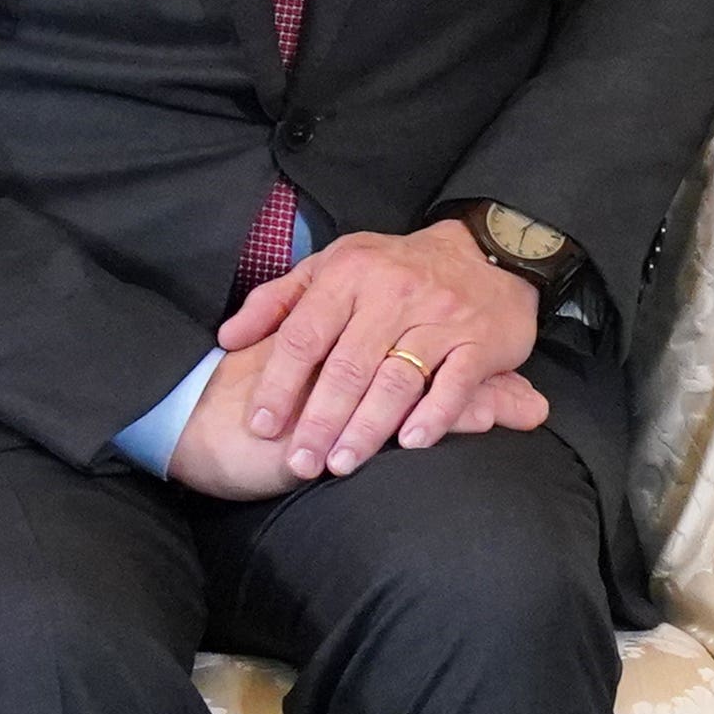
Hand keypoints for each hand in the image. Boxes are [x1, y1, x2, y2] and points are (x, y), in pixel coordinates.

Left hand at [205, 219, 552, 486]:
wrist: (486, 250)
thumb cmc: (396, 267)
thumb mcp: (333, 266)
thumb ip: (278, 301)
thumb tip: (228, 337)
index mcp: (349, 274)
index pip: (305, 335)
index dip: (279, 384)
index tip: (261, 425)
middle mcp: (393, 293)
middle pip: (348, 366)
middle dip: (320, 420)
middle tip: (300, 462)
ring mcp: (440, 317)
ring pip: (396, 379)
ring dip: (367, 427)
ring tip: (341, 463)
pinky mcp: (480, 340)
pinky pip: (455, 384)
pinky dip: (433, 416)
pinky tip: (409, 443)